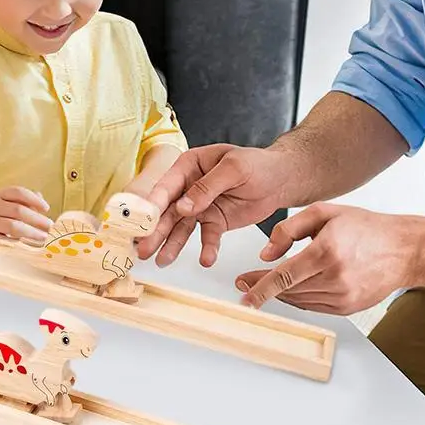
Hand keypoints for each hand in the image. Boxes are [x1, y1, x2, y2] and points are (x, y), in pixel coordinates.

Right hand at [0, 186, 53, 243]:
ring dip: (31, 232)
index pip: (19, 192)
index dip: (34, 200)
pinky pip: (5, 240)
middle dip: (37, 219)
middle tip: (50, 227)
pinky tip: (28, 243)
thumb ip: (31, 201)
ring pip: (12, 226)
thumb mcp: (16, 203)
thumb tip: (43, 205)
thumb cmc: (6, 214)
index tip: (47, 209)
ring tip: (43, 237)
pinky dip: (18, 241)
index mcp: (1, 194)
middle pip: (17, 210)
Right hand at [137, 144, 291, 266]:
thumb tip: (183, 207)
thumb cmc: (256, 164)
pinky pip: (207, 237)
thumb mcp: (233, 168)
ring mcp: (199, 206)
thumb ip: (208, 186)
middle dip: (155, 230)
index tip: (144, 221)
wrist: (281, 179)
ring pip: (181, 227)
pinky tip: (205, 260)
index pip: (166, 186)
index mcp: (188, 166)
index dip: (154, 203)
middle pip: (168, 210)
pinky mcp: (214, 222)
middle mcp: (188, 187)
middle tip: (143, 248)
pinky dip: (206, 248)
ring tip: (162, 261)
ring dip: (171, 244)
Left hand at [234, 203, 414, 314]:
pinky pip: (312, 305)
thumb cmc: (364, 227)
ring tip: (265, 282)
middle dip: (262, 287)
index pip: (284, 275)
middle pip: (288, 290)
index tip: (242, 292)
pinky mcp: (348, 307)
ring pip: (298, 300)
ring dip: (279, 293)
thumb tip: (265, 254)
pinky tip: (290, 288)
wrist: (403, 249)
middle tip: (244, 282)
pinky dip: (297, 298)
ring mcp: (343, 296)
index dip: (260, 286)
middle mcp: (335, 277)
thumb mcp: (323, 212)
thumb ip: (288, 229)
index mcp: (327, 252)